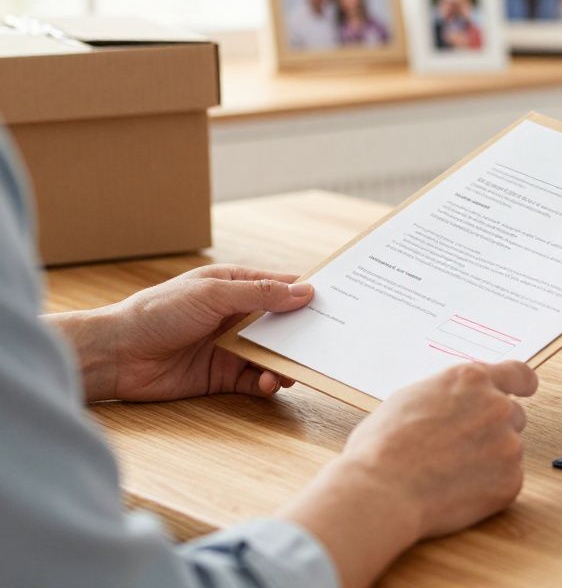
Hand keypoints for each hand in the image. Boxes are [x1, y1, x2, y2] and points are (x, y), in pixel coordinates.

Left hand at [54, 264, 312, 401]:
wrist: (117, 354)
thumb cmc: (158, 312)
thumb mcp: (214, 294)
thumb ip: (260, 295)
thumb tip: (304, 292)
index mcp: (234, 285)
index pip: (280, 286)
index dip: (307, 293)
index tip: (338, 302)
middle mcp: (236, 315)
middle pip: (282, 323)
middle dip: (304, 332)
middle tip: (328, 342)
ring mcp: (231, 346)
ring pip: (273, 353)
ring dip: (287, 361)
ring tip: (294, 369)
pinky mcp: (223, 375)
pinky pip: (256, 379)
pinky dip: (268, 382)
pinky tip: (271, 382)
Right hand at [281, 361, 537, 587]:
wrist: (381, 490)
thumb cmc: (382, 445)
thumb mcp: (411, 397)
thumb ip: (448, 394)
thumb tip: (458, 401)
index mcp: (472, 379)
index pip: (517, 373)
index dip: (522, 383)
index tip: (526, 389)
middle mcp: (497, 406)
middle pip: (514, 415)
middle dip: (494, 429)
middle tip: (460, 449)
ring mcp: (508, 444)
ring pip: (508, 450)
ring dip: (489, 459)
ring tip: (449, 472)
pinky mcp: (510, 480)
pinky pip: (506, 481)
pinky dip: (487, 488)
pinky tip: (455, 492)